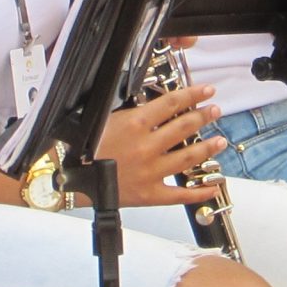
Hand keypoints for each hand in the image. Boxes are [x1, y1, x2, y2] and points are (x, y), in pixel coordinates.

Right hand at [92, 83, 226, 209]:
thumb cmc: (79, 148)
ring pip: (188, 158)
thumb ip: (131, 112)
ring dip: (207, 148)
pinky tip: (213, 186)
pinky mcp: (149, 194)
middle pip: (184, 127)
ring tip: (220, 141)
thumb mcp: (104, 118)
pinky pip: (180, 195)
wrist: (66, 178)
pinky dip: (199, 192)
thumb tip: (151, 103)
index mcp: (135, 124)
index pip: (172, 103)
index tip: (207, 91)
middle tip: (215, 111)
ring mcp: (151, 171)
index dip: (193, 94)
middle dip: (203, 117)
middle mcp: (147, 146)